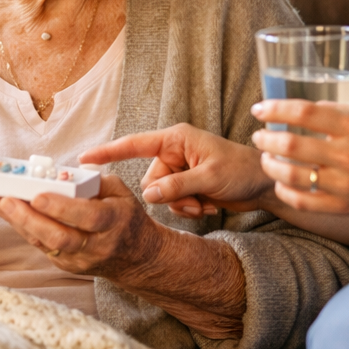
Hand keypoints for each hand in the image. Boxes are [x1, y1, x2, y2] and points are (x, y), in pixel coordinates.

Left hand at [0, 174, 162, 279]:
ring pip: (46, 243)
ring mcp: (81, 260)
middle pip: (60, 237)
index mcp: (114, 221)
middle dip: (30, 218)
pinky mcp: (67, 266)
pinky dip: (23, 227)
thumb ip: (94, 180)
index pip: (86, 217)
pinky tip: (7, 211)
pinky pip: (42, 246)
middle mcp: (97, 245)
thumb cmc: (125, 216)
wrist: (136, 256)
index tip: (38, 195)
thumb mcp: (121, 192)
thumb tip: (62, 172)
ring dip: (19, 222)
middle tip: (6, 199)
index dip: (61, 208)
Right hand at [80, 124, 272, 218]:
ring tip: (206, 202)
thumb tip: (149, 195)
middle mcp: (174, 152)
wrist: (265, 183)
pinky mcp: (186, 184)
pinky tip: (209, 205)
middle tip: (196, 200)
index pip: (134, 144)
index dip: (107, 152)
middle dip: (171, 196)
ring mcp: (180, 169)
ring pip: (161, 196)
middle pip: (150, 181)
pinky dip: (189, 208)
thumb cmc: (242, 170)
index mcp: (176, 139)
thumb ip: (177, 186)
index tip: (83, 160)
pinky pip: (173, 203)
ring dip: (182, 205)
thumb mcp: (209, 178)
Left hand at [250, 99, 348, 215]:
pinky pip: (303, 201)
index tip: (259, 109)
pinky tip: (280, 183)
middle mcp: (348, 154)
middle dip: (266, 138)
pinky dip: (285, 190)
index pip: (304, 112)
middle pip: (291, 144)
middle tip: (259, 135)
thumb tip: (309, 106)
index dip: (275, 108)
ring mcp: (345, 184)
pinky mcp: (344, 207)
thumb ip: (342, 111)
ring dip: (270, 165)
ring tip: (266, 157)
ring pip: (291, 175)